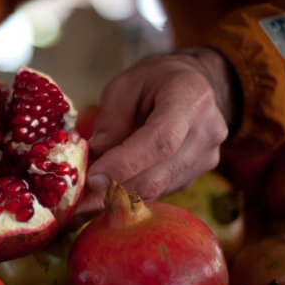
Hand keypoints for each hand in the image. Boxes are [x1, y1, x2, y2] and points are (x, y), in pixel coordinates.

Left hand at [74, 47, 239, 217]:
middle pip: (158, 174)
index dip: (124, 164)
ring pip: (157, 189)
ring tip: (84, 201)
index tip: (92, 178)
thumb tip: (95, 156)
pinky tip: (106, 193)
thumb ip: (110, 119)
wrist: (192, 84)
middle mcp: (206, 131)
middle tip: (77, 204)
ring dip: (118, 198)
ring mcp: (207, 157)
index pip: (160, 140)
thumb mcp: (124, 86)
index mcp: (190, 98)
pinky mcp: (196, 175)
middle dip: (113, 191)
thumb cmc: (154, 80)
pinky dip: (131, 196)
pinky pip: (160, 191)